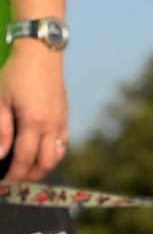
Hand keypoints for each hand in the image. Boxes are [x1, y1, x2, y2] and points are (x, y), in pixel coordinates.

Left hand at [0, 40, 68, 180]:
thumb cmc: (16, 74)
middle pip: (45, 163)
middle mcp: (51, 126)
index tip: (6, 180)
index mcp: (33, 123)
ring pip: (57, 157)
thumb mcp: (0, 99)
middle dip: (30, 175)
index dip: (15, 173)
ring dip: (43, 167)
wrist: (41, 53)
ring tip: (29, 168)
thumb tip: (0, 154)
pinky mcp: (65, 118)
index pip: (25, 158)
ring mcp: (61, 123)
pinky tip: (41, 152)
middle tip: (16, 177)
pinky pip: (62, 144)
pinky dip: (52, 154)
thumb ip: (1, 129)